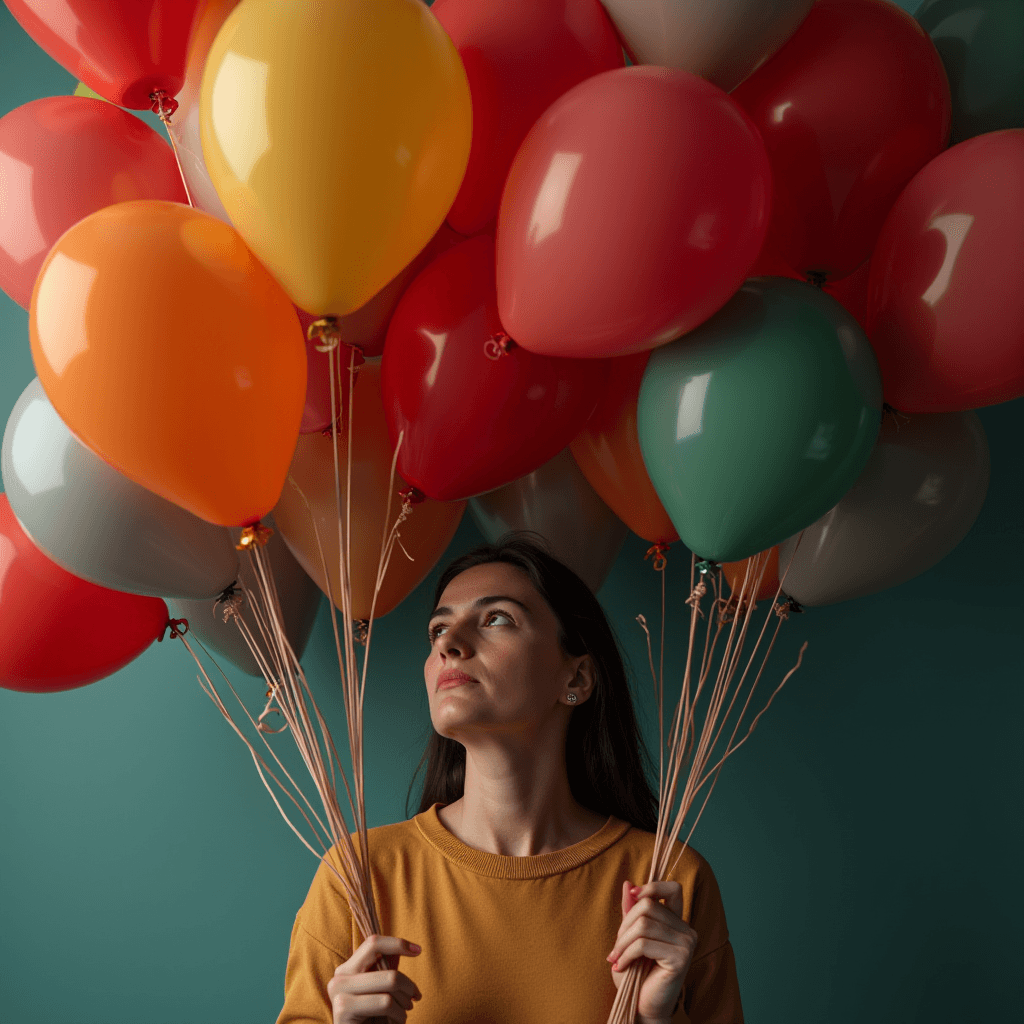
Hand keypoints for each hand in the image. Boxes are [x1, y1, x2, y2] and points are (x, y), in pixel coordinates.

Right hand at [327, 934, 422, 1022]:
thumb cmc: (373, 1020)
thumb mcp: (381, 991)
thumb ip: (386, 969)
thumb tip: (406, 947)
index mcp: (347, 969)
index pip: (373, 943)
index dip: (397, 943)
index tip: (418, 950)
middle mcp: (339, 977)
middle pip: (386, 965)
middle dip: (407, 983)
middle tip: (415, 996)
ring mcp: (338, 992)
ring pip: (389, 982)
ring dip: (405, 1000)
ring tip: (406, 1010)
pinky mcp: (343, 1009)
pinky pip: (385, 1002)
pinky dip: (399, 1013)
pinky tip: (397, 1021)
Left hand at [607, 880, 697, 1023]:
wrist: (642, 1007)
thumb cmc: (636, 973)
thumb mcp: (629, 937)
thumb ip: (631, 911)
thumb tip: (628, 883)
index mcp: (677, 922)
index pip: (673, 888)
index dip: (652, 887)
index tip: (633, 897)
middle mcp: (687, 930)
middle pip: (648, 906)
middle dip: (625, 925)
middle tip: (616, 946)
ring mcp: (687, 944)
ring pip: (643, 924)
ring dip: (622, 942)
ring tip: (615, 957)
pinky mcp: (680, 959)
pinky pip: (643, 944)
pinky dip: (625, 954)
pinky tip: (619, 965)